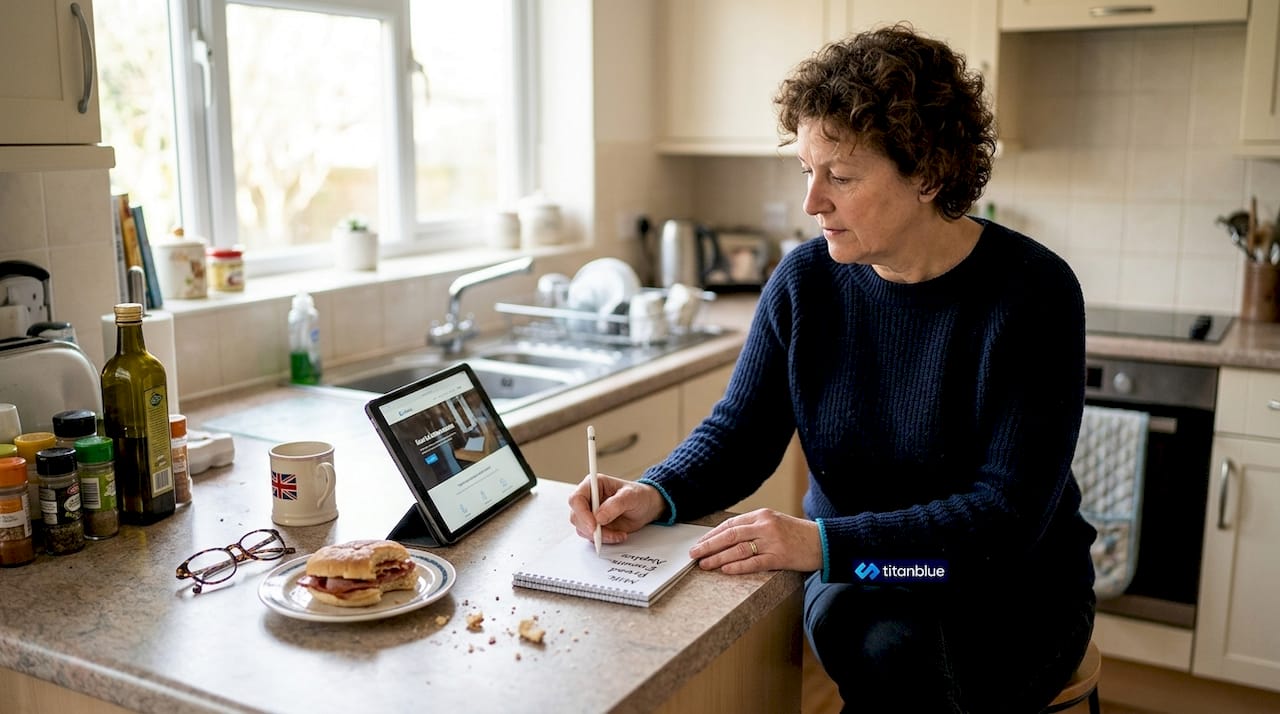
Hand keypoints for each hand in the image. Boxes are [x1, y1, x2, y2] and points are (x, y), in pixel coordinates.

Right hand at [567, 474, 664, 543]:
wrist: (647, 506)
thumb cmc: (639, 496)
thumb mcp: (631, 496)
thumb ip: (615, 505)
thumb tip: (599, 517)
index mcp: (594, 485)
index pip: (576, 498)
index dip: (582, 513)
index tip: (594, 525)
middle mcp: (589, 499)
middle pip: (576, 516)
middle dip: (590, 528)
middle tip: (607, 533)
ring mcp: (591, 513)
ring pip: (582, 529)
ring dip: (599, 536)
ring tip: (618, 534)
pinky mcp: (595, 526)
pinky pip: (591, 537)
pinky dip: (604, 539)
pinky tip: (618, 535)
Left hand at [689, 509, 822, 574]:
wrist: (823, 542)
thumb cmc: (797, 534)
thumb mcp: (774, 522)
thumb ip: (753, 527)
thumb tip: (726, 538)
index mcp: (762, 515)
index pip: (730, 524)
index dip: (712, 534)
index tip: (699, 543)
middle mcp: (765, 526)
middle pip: (730, 535)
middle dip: (708, 545)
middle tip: (694, 554)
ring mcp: (772, 541)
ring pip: (738, 549)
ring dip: (718, 558)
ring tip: (704, 565)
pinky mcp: (779, 557)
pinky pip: (754, 562)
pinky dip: (738, 566)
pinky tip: (725, 570)